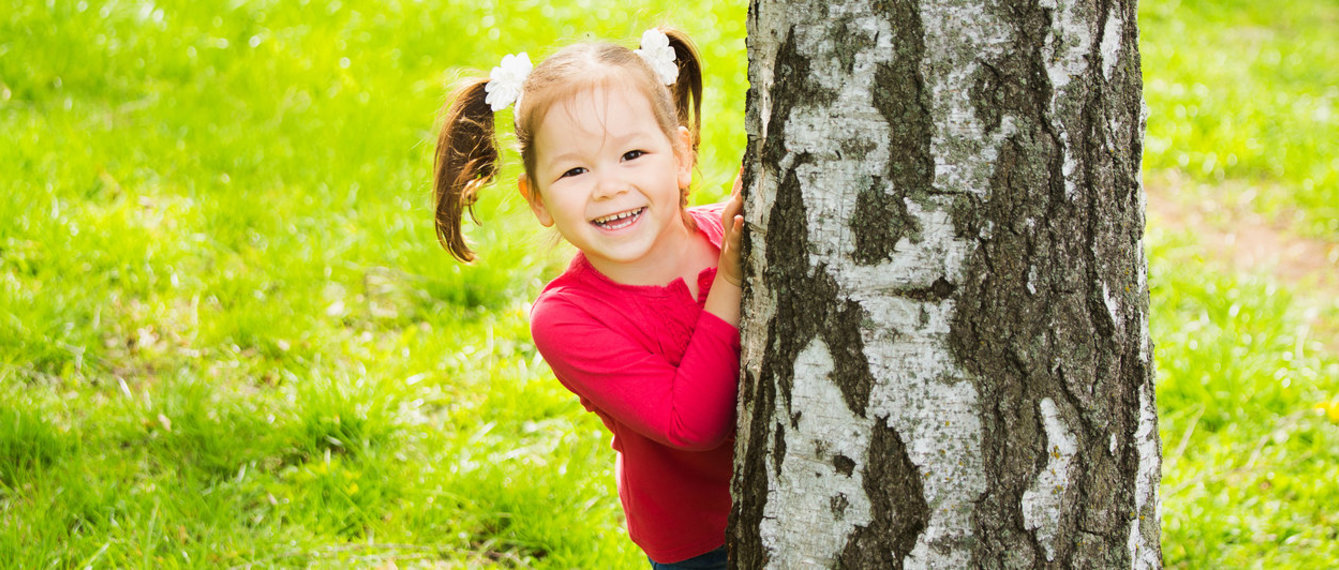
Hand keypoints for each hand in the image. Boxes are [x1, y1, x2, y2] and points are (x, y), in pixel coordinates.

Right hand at [718, 169, 743, 286]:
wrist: (732, 274)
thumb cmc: (744, 248)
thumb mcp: (748, 227)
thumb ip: (751, 210)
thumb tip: (762, 191)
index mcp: (736, 216)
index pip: (738, 192)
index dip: (742, 177)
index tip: (749, 159)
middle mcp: (731, 223)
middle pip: (733, 200)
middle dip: (739, 185)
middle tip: (747, 167)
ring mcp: (731, 236)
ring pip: (730, 216)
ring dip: (736, 203)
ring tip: (743, 191)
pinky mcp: (734, 250)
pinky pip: (735, 238)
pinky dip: (737, 229)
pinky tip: (741, 220)